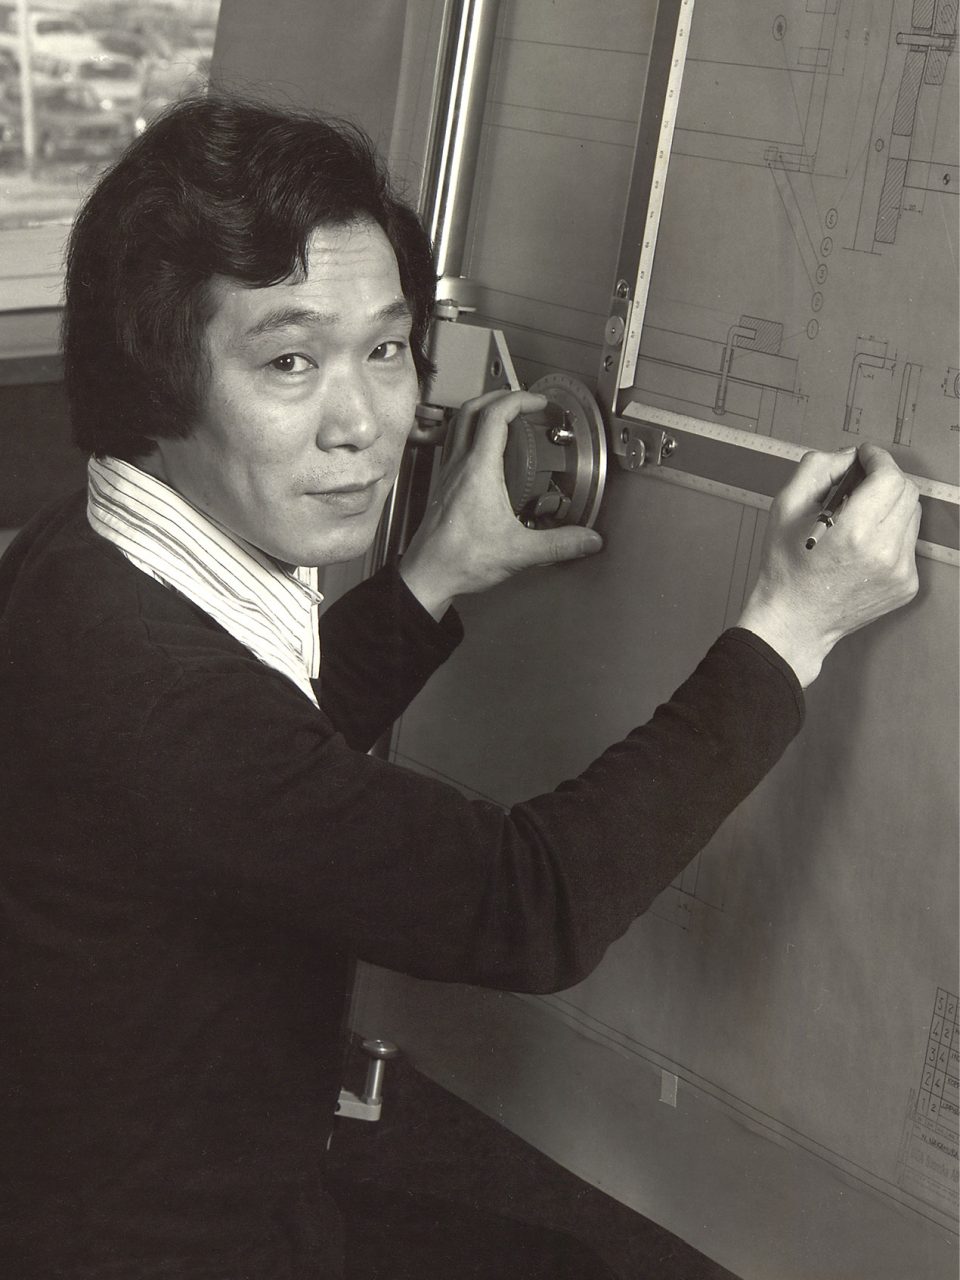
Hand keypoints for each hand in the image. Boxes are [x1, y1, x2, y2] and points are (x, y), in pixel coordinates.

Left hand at [400, 390, 603, 618]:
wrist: (427, 576)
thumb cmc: (461, 560)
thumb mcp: (519, 551)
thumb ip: (559, 543)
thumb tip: (588, 539)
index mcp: (478, 470)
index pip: (496, 415)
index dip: (520, 400)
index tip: (538, 403)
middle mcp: (459, 465)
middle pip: (472, 409)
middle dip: (500, 396)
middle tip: (523, 402)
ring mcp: (447, 474)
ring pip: (459, 425)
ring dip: (482, 412)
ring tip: (506, 419)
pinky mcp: (443, 487)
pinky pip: (455, 446)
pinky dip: (472, 436)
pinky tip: (487, 454)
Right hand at [737, 443, 920, 686]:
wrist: (796, 619)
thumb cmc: (786, 567)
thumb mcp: (786, 508)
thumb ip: (817, 469)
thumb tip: (849, 457)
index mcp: (853, 532)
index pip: (889, 477)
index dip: (878, 459)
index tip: (866, 457)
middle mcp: (884, 552)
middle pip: (907, 492)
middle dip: (886, 479)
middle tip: (862, 484)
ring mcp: (900, 571)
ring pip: (912, 515)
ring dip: (890, 507)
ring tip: (860, 518)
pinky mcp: (907, 584)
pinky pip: (909, 542)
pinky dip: (891, 534)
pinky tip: (864, 546)